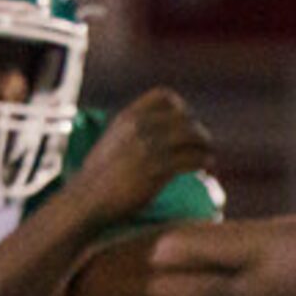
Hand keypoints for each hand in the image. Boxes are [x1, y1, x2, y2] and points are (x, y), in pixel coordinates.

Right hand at [62, 90, 214, 227]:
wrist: (88, 199)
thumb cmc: (98, 177)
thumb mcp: (112, 142)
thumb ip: (132, 132)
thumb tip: (154, 135)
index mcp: (128, 117)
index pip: (165, 96)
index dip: (181, 107)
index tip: (186, 122)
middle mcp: (140, 127)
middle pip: (185, 118)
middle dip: (198, 131)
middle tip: (204, 145)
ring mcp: (150, 147)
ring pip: (193, 137)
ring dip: (205, 147)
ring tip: (208, 158)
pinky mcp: (160, 169)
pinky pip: (194, 159)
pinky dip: (204, 162)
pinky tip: (206, 169)